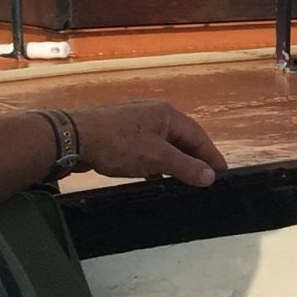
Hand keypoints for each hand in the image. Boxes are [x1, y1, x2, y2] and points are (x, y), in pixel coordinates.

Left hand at [71, 100, 227, 185]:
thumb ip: (185, 166)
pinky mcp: (121, 134)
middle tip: (205, 180)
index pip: (198, 136)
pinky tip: (154, 176)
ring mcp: (136, 123)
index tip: (222, 174)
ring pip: (164, 145)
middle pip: (182, 139)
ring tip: (183, 182)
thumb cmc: (118, 144)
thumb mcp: (156, 157)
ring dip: (174, 162)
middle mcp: (154, 114)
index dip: (211, 155)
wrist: (74, 139)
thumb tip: (210, 176)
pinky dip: (155, 162)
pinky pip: (147, 149)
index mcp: (167, 114)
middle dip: (194, 159)